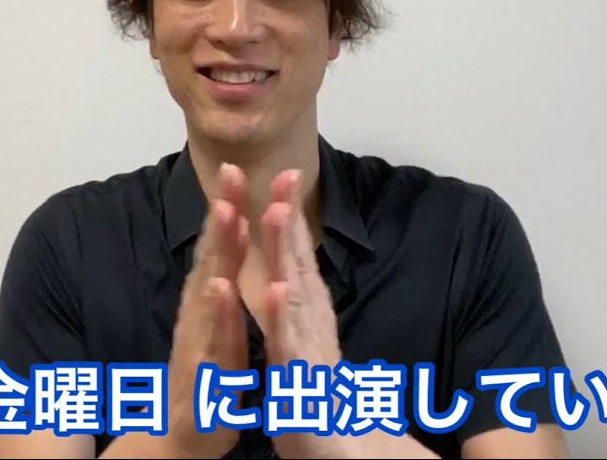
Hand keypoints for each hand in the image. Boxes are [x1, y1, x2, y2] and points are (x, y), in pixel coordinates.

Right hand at [163, 163, 249, 458]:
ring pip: (208, 289)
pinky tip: (220, 291)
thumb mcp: (217, 324)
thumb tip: (228, 241)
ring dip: (216, 251)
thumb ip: (219, 283)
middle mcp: (197, 314)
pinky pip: (213, 340)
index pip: (219, 246)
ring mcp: (197, 341)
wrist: (180, 438)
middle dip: (221, 212)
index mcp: (207, 302)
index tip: (239, 167)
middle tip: (230, 172)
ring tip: (225, 214)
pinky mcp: (203, 372)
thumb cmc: (204, 377)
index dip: (229, 207)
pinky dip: (217, 315)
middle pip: (210, 255)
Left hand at [261, 170, 344, 458]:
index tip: (283, 176)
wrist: (332, 453)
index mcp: (309, 320)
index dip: (290, 219)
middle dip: (289, 220)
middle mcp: (313, 330)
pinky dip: (282, 317)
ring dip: (286, 251)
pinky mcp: (302, 384)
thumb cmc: (317, 403)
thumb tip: (296, 276)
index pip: (298, 262)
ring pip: (295, 295)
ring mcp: (309, 354)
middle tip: (283, 174)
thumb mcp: (304, 348)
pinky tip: (274, 288)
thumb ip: (302, 310)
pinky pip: (289, 347)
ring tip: (275, 211)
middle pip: (299, 266)